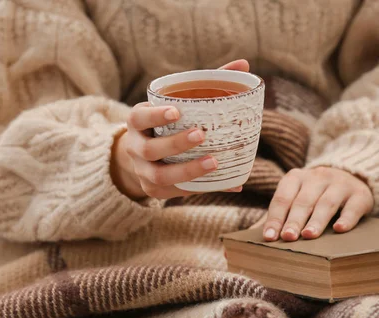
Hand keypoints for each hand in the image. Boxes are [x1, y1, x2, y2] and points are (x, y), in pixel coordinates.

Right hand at [111, 60, 249, 199]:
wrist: (141, 156)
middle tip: (200, 135)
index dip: (155, 116)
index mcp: (138, 123)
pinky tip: (224, 183)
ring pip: (160, 176)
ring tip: (214, 163)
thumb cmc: (168, 123)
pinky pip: (176, 192)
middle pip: (150, 149)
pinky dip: (200, 188)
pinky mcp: (154, 191)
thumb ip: (205, 84)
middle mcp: (135, 148)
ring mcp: (142, 172)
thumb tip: (243, 64)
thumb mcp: (176, 103)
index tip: (176, 111)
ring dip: (187, 170)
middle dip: (175, 143)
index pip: (139, 117)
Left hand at [261, 167, 373, 240]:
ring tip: (309, 236)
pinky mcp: (360, 194)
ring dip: (316, 220)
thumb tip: (252, 236)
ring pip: (326, 203)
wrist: (352, 177)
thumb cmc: (315, 195)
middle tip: (288, 238)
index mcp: (296, 177)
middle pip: (303, 201)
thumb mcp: (296, 197)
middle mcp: (317, 177)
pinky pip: (353, 206)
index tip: (269, 237)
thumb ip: (277, 214)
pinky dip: (346, 218)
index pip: (282, 198)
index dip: (275, 218)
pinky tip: (339, 229)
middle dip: (294, 220)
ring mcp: (340, 184)